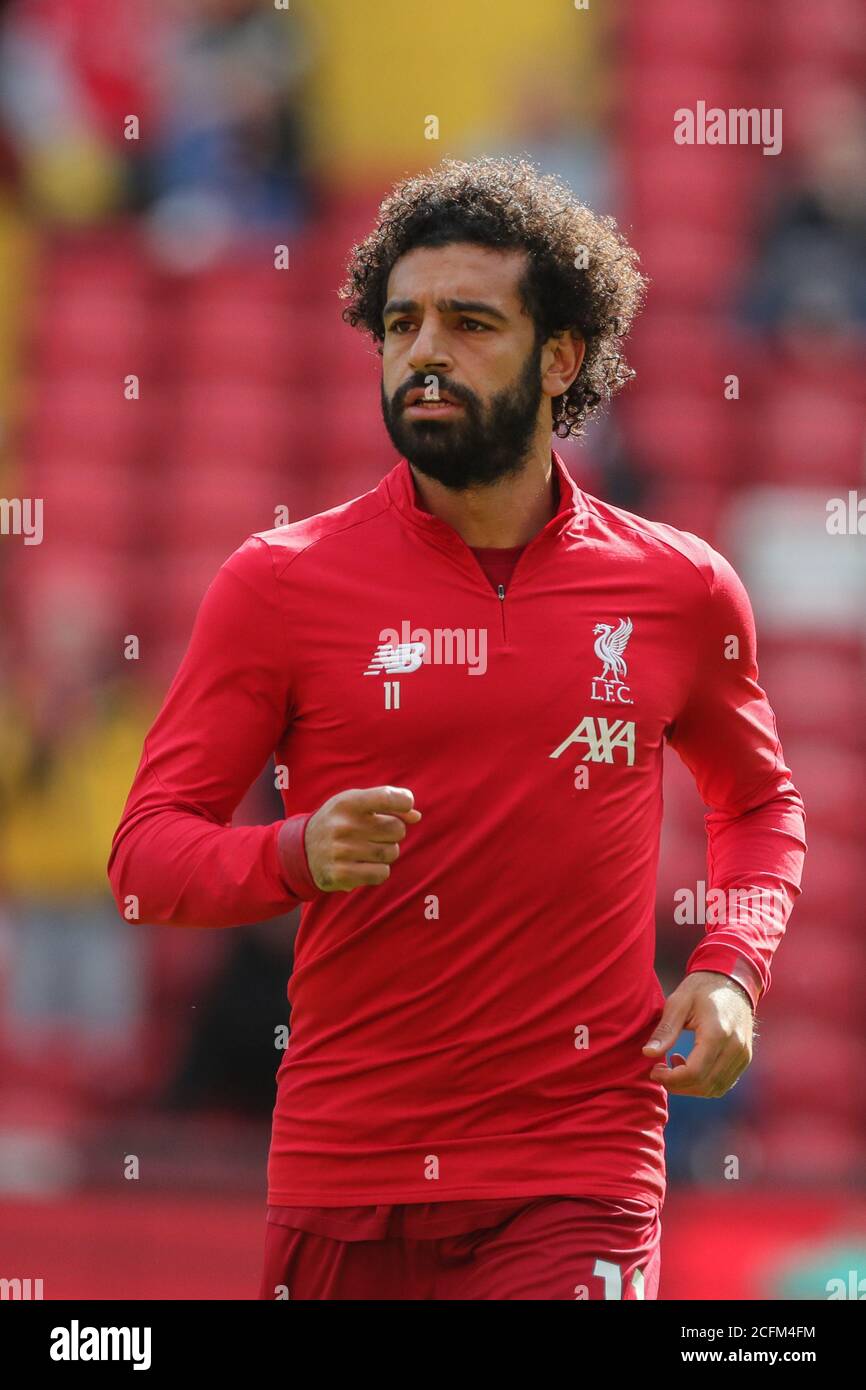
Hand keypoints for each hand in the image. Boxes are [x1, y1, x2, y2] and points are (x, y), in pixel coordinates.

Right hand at [304, 785, 420, 891]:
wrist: (301, 851)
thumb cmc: (339, 822)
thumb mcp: (356, 804)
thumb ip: (387, 803)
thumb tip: (416, 816)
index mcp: (347, 802)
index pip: (387, 797)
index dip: (405, 802)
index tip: (404, 806)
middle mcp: (343, 825)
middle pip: (397, 829)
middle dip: (393, 833)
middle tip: (376, 834)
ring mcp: (341, 851)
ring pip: (392, 853)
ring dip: (386, 853)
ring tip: (367, 850)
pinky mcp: (341, 874)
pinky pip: (382, 873)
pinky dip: (379, 871)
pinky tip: (364, 865)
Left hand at [642, 971, 753, 1097]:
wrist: (732, 980)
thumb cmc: (701, 988)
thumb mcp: (678, 1003)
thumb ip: (665, 1030)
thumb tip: (647, 1054)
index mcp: (717, 1033)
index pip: (694, 1072)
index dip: (671, 1079)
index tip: (654, 1071)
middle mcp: (735, 1048)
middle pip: (704, 1085)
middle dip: (678, 1086)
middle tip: (659, 1072)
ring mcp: (743, 1054)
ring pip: (715, 1089)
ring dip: (691, 1087)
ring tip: (674, 1065)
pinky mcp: (744, 1058)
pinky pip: (724, 1083)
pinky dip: (704, 1083)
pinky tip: (690, 1066)